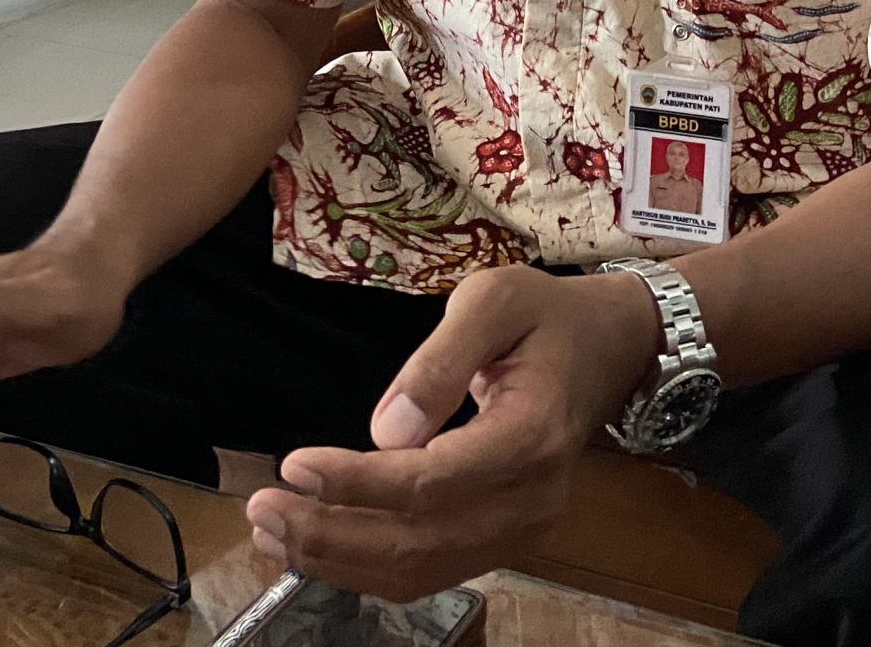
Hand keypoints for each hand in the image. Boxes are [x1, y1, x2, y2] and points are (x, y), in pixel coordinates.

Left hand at [243, 265, 662, 600]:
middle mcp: (532, 500)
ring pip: (420, 570)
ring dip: (339, 559)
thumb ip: (440, 361)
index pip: (432, 482)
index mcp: (532, 437)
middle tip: (262, 508)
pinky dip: (367, 566)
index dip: (357, 483)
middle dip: (331, 533)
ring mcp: (522, 529)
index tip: (294, 465)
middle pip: (419, 542)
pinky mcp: (503, 537)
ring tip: (271, 530)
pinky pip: (430, 569)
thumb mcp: (495, 300)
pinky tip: (318, 542)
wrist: (608, 348)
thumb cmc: (547, 315)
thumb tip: (383, 430)